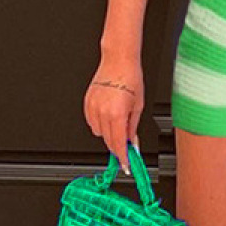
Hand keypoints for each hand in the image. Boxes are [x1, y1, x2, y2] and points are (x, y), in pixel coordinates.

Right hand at [84, 54, 143, 174]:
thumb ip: (133, 127)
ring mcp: (92, 107)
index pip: (118, 144)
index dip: (122, 157)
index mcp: (116, 114)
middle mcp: (102, 112)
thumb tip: (132, 143)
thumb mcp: (138, 105)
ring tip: (118, 120)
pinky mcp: (87, 102)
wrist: (118, 60)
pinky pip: (91, 122)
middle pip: (107, 141)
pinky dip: (99, 123)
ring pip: (98, 133)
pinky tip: (108, 114)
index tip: (125, 165)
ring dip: (108, 133)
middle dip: (117, 146)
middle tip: (126, 146)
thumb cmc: (131, 78)